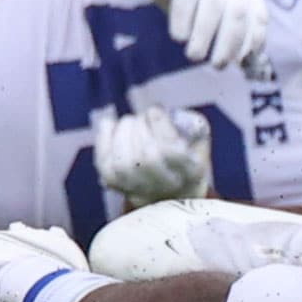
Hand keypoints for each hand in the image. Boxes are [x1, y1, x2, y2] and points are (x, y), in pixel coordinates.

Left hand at [92, 103, 212, 203]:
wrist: (172, 190)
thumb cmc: (185, 153)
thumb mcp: (198, 136)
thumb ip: (189, 123)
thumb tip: (156, 114)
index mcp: (191, 171)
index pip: (171, 152)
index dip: (159, 125)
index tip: (154, 111)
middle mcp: (166, 187)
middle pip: (146, 157)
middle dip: (140, 127)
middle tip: (142, 117)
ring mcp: (139, 190)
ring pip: (123, 164)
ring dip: (123, 133)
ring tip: (130, 122)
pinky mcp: (116, 185)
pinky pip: (103, 164)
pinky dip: (103, 139)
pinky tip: (109, 125)